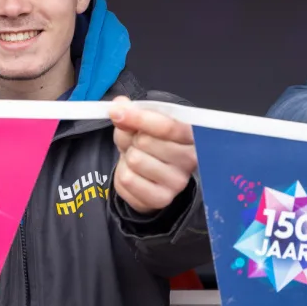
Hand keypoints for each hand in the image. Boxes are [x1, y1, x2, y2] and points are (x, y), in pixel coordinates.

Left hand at [110, 96, 197, 214]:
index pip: (167, 126)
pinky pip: (128, 180)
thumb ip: (131, 114)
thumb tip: (119, 106)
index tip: (116, 112)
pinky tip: (135, 175)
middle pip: (147, 141)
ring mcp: (178, 181)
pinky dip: (123, 175)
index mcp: (190, 135)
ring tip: (137, 159)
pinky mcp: (162, 199)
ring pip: (135, 160)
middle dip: (133, 139)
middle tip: (137, 144)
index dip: (139, 117)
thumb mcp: (137, 125)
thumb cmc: (146, 145)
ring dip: (128, 158)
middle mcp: (190, 159)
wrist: (144, 176)